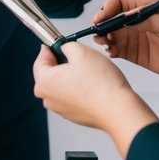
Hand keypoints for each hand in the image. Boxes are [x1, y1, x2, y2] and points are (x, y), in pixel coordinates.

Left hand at [31, 43, 157, 156]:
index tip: (59, 44)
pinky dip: (78, 89)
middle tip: (78, 58)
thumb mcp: (81, 51)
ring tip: (89, 73)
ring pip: (61, 84)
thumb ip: (66, 45)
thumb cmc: (102, 85)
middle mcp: (48, 98)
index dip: (51, 48)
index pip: (40, 59)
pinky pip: (70, 96)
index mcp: (44, 82)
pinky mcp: (72, 114)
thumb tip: (63, 47)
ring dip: (70, 77)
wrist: (118, 110)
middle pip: (49, 73)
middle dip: (61, 63)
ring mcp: (59, 108)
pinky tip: (92, 85)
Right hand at [92, 0, 158, 84]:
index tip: (102, 20)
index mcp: (146, 7)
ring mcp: (134, 36)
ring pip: (110, 33)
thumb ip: (146, 18)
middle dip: (102, 24)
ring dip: (103, 37)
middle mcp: (137, 20)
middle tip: (99, 34)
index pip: (119, 0)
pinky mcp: (133, 52)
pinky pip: (115, 48)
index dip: (107, 7)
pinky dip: (109, 49)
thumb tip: (125, 18)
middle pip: (110, 16)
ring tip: (105, 44)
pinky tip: (112, 53)